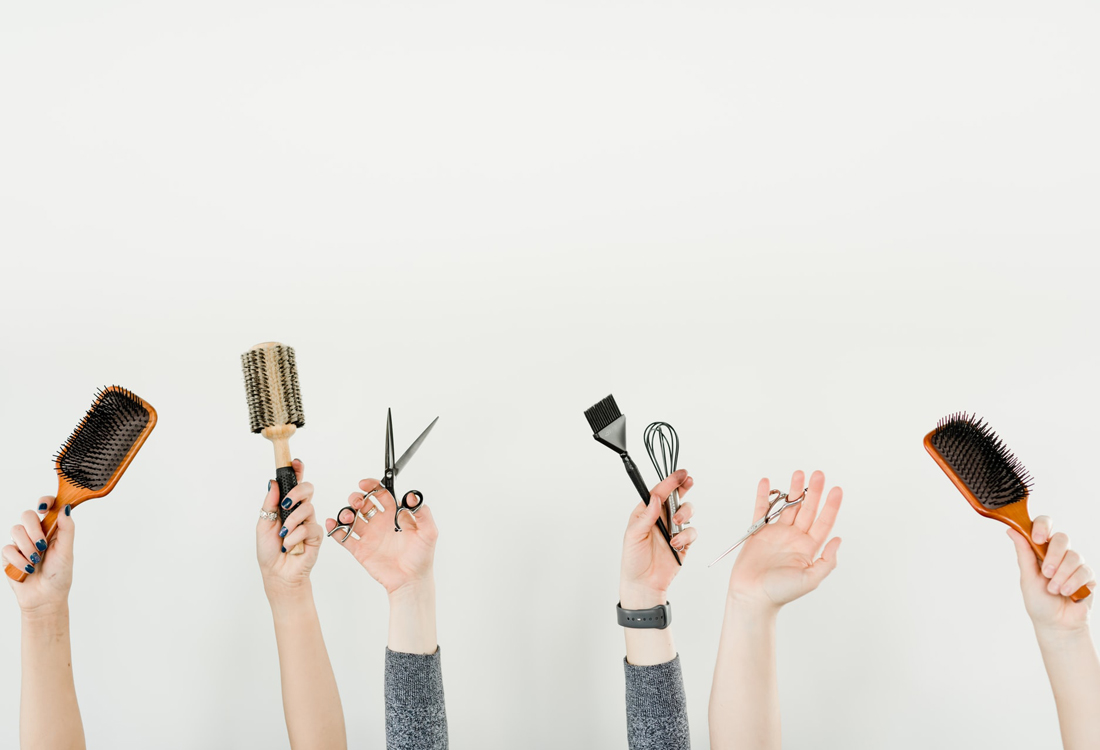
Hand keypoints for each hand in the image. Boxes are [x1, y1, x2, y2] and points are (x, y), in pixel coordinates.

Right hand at [3, 497, 74, 616]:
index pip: (46, 506)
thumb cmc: (59, 574)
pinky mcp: (9, 556)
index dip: (44, 502)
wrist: (45, 597)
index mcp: (52, 528)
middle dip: (34, 529)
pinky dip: (19, 559)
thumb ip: (66, 529)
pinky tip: (27, 568)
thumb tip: (66, 508)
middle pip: (27, 515)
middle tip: (42, 544)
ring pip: (16, 530)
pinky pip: (8, 548)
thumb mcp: (66, 550)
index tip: (43, 508)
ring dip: (28, 547)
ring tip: (36, 561)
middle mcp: (35, 533)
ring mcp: (21, 543)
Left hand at [257, 459, 322, 599]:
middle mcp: (300, 512)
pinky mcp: (316, 536)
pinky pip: (310, 528)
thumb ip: (270, 502)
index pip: (295, 484)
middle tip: (286, 503)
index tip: (295, 462)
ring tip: (283, 534)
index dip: (297, 470)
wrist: (277, 572)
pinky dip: (296, 536)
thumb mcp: (263, 523)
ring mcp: (309, 523)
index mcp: (287, 506)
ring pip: (308, 508)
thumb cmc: (269, 550)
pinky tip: (290, 545)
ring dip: (292, 521)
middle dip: (297, 492)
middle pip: (308, 489)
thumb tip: (273, 482)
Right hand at [324, 479, 437, 594]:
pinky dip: (335, 529)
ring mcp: (369, 536)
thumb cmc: (421, 557)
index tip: (365, 483)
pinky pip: (344, 537)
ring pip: (352, 518)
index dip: (372, 486)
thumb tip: (412, 496)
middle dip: (357, 498)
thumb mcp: (428, 532)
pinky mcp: (360, 550)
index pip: (381, 494)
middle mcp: (380, 523)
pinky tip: (333, 524)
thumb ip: (422, 512)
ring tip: (348, 516)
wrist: (412, 580)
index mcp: (395, 515)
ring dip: (346, 512)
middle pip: (363, 503)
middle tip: (358, 502)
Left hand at [619, 469, 695, 607]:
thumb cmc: (633, 559)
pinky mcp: (683, 542)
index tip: (680, 474)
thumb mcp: (634, 535)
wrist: (644, 584)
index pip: (659, 492)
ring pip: (687, 511)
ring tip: (676, 524)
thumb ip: (647, 516)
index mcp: (646, 513)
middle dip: (683, 487)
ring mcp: (673, 529)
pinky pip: (692, 532)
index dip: (669, 481)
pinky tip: (676, 544)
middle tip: (688, 481)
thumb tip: (656, 498)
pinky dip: (686, 536)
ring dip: (684, 514)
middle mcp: (661, 518)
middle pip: (676, 496)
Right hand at [727, 470, 841, 614]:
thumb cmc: (781, 592)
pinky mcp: (758, 532)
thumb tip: (839, 539)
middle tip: (819, 474)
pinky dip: (763, 496)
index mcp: (808, 547)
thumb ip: (827, 560)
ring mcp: (776, 533)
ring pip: (787, 506)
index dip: (831, 506)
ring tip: (798, 473)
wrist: (752, 596)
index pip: (823, 521)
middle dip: (813, 491)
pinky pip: (761, 510)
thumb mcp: (811, 579)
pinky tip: (767, 483)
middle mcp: (794, 537)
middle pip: (807, 509)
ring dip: (793, 490)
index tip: (837, 489)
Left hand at [1008, 517, 1093, 633]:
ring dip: (1062, 574)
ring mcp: (1074, 564)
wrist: (1056, 625)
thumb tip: (1011, 529)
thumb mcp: (1027, 577)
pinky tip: (1067, 593)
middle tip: (1046, 573)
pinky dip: (1073, 582)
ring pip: (1074, 556)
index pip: (1044, 525)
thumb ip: (1023, 553)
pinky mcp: (1088, 576)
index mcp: (1041, 549)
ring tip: (1054, 589)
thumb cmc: (1039, 601)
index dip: (1042, 526)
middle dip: (1053, 555)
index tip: (1037, 538)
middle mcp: (1059, 553)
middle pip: (1062, 538)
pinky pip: (1084, 571)